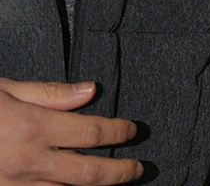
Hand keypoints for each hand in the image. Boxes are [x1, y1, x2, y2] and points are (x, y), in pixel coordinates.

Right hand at [0, 78, 142, 184]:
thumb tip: (90, 90)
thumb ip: (49, 93)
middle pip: (88, 172)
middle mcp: (28, 160)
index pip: (91, 133)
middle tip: (138, 168)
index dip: (117, 132)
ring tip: (113, 183)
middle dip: (119, 171)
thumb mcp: (5, 90)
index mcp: (32, 127)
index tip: (132, 130)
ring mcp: (14, 185)